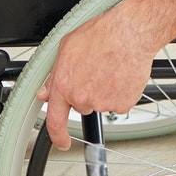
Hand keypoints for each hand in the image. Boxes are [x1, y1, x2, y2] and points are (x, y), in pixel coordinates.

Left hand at [37, 2, 158, 149]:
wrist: (130, 32)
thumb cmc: (101, 34)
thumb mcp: (67, 47)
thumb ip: (54, 75)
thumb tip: (45, 92)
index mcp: (64, 86)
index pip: (55, 120)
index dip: (57, 136)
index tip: (62, 142)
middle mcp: (82, 98)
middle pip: (82, 106)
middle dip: (86, 93)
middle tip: (95, 71)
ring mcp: (103, 103)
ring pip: (101, 103)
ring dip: (104, 91)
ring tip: (110, 67)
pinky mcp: (122, 104)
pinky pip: (119, 103)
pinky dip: (121, 93)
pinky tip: (121, 74)